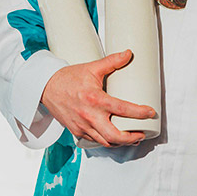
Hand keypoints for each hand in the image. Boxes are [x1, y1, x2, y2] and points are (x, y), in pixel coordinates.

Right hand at [39, 50, 156, 146]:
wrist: (46, 87)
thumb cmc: (68, 78)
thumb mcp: (91, 68)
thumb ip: (111, 61)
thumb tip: (128, 53)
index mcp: (95, 99)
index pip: (123, 109)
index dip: (139, 113)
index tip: (150, 112)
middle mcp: (89, 116)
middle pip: (114, 136)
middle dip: (131, 138)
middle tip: (142, 134)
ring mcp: (82, 126)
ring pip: (105, 142)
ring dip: (120, 142)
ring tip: (132, 137)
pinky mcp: (76, 131)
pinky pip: (94, 140)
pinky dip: (106, 141)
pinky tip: (114, 137)